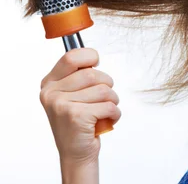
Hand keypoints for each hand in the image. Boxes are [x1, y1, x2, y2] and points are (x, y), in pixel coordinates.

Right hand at [39, 48, 120, 163]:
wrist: (76, 154)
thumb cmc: (79, 121)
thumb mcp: (71, 95)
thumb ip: (78, 75)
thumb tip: (93, 57)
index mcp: (49, 83)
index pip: (71, 56)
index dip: (90, 57)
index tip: (95, 65)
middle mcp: (51, 93)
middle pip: (93, 74)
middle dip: (108, 86)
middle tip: (103, 99)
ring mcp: (61, 105)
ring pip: (104, 90)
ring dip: (113, 101)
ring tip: (103, 111)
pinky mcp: (76, 116)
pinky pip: (109, 106)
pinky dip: (114, 114)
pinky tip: (105, 121)